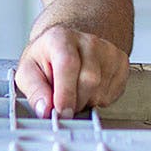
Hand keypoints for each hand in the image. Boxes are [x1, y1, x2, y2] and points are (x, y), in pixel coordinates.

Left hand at [14, 24, 128, 117]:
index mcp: (61, 38)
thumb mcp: (28, 71)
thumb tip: (46, 109)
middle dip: (75, 102)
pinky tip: (89, 90)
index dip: (65, 92)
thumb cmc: (47, 58)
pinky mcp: (121, 62)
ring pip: (102, 91)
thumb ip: (34, 90)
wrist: (68, 44)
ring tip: (75, 92)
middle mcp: (88, 40)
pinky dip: (99, 100)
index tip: (61, 112)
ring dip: (86, 102)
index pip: (68, 65)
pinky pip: (113, 94)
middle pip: (90, 80)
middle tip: (64, 104)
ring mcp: (108, 50)